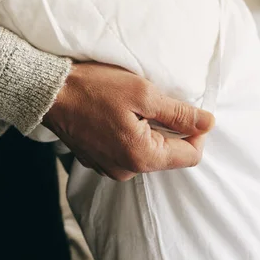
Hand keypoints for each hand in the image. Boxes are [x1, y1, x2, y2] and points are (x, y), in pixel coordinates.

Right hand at [43, 62, 214, 180]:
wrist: (50, 91)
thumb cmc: (96, 88)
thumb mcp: (144, 94)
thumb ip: (179, 113)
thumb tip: (209, 123)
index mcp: (142, 157)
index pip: (190, 156)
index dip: (198, 132)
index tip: (190, 109)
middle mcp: (127, 171)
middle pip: (170, 155)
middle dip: (173, 129)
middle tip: (159, 101)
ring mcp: (111, 168)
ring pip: (149, 152)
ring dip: (152, 130)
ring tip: (137, 105)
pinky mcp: (99, 160)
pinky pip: (129, 150)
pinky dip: (133, 133)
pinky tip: (121, 113)